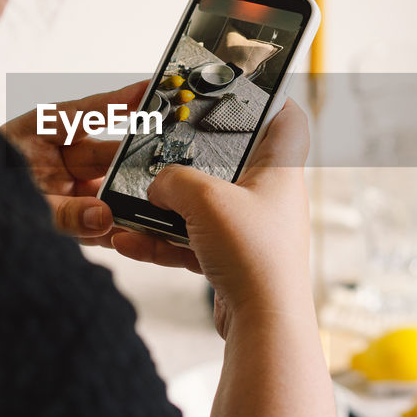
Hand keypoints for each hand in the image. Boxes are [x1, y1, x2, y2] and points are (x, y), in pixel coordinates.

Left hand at [1, 80, 147, 246]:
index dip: (121, 101)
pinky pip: (96, 219)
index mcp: (39, 132)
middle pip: (104, 153)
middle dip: (132, 158)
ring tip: (149, 201)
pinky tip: (130, 231)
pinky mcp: (66, 214)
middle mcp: (55, 156)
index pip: (88, 112)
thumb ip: (62, 213)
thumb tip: (104, 218)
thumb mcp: (16, 201)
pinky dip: (112, 226)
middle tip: (163, 158)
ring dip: (124, 197)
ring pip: (105, 187)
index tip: (151, 89)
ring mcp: (62, 185)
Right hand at [111, 99, 312, 336]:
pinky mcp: (231, 261)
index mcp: (279, 171)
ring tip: (131, 206)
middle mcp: (267, 198)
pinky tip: (129, 241)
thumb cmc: (255, 258)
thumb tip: (158, 185)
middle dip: (191, 160)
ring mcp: (249, 231)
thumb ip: (174, 180)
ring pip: (202, 207)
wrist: (262, 326)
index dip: (269, 100)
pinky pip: (190, 242)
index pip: (287, 121)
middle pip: (231, 163)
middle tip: (164, 148)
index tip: (240, 90)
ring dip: (165, 208)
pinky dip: (161, 241)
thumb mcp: (206, 200)